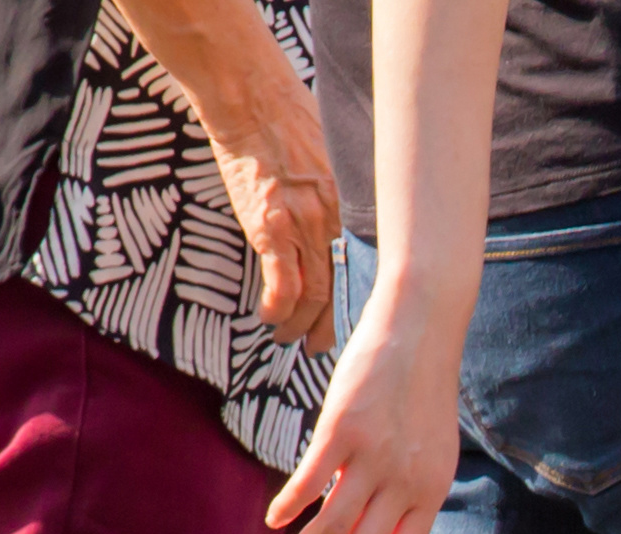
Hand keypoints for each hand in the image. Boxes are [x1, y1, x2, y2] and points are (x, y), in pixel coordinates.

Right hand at [195, 89, 337, 349]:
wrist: (253, 100)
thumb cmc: (290, 121)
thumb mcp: (333, 161)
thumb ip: (341, 199)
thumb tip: (344, 226)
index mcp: (355, 206)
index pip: (367, 269)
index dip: (362, 302)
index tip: (355, 319)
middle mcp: (337, 222)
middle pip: (344, 291)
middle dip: (332, 326)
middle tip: (321, 345)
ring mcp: (305, 228)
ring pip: (314, 298)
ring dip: (300, 326)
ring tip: (290, 338)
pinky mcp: (271, 229)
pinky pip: (282, 287)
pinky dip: (277, 311)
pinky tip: (270, 319)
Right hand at [266, 276, 460, 533]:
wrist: (421, 326)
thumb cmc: (418, 390)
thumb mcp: (427, 450)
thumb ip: (405, 493)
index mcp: (430, 493)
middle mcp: (406, 481)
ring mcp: (376, 455)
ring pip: (332, 526)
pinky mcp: (344, 427)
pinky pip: (309, 482)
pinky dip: (288, 507)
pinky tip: (274, 519)